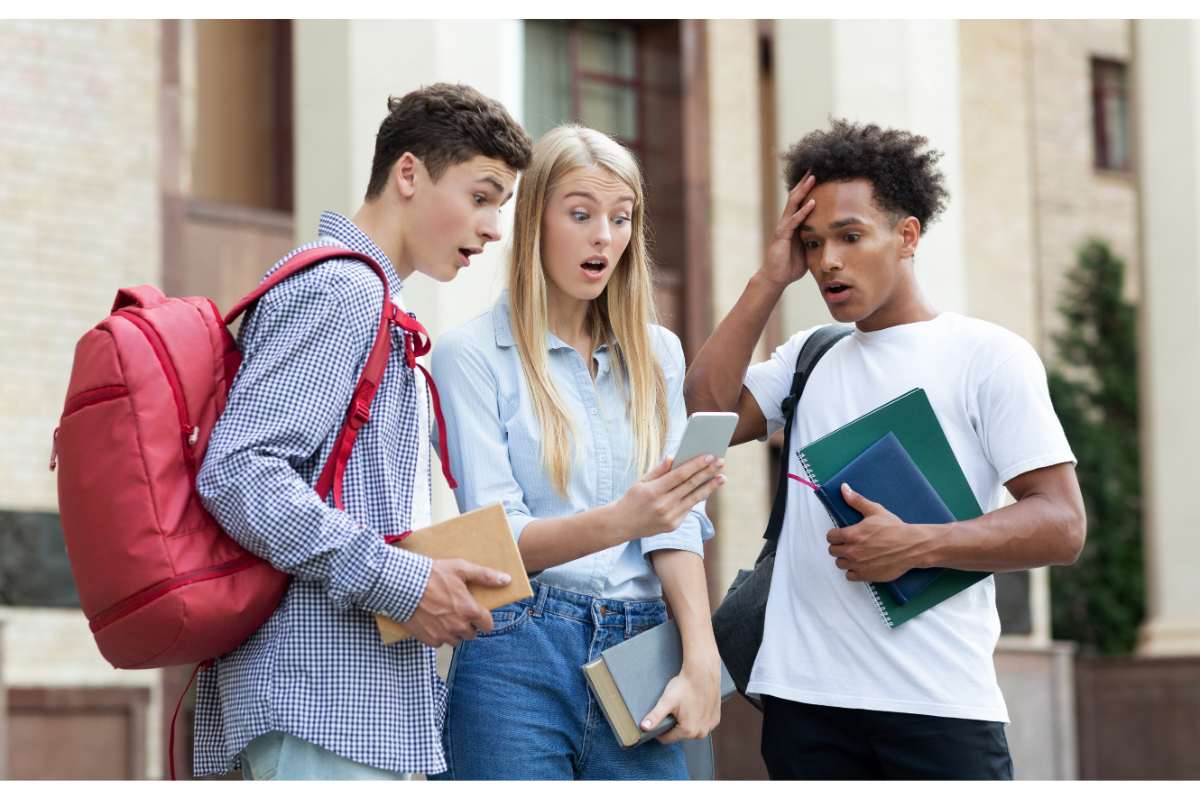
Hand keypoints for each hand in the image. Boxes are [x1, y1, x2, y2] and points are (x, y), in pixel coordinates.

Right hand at [405, 558, 510, 647]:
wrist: (402, 585)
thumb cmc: (432, 575)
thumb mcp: (461, 569)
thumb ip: (485, 576)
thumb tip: (506, 580)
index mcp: (469, 610)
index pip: (488, 625)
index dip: (484, 619)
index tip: (477, 613)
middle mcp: (458, 626)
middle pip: (472, 634)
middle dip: (468, 624)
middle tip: (457, 611)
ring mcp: (443, 635)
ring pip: (456, 640)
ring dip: (454, 632)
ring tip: (444, 616)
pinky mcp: (429, 639)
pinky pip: (439, 642)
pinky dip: (438, 635)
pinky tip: (432, 621)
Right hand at [610, 455, 725, 540]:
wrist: (621, 525)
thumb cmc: (632, 499)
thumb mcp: (641, 481)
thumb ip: (659, 470)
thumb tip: (674, 457)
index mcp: (653, 491)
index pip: (679, 475)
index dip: (696, 465)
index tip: (709, 456)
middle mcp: (663, 505)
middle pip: (690, 486)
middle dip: (707, 473)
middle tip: (721, 462)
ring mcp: (669, 517)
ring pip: (694, 498)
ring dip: (710, 487)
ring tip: (722, 477)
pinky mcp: (673, 526)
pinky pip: (688, 508)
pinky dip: (698, 497)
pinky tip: (708, 488)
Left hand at [640, 657, 721, 743]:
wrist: (702, 672)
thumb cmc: (685, 685)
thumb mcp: (666, 701)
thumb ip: (655, 716)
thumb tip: (644, 727)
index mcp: (688, 731)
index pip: (667, 738)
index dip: (660, 729)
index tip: (660, 717)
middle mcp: (701, 732)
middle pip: (680, 734)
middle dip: (674, 724)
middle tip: (674, 708)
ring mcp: (710, 726)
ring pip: (691, 729)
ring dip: (686, 722)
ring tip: (684, 706)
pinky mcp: (715, 719)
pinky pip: (702, 723)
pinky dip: (697, 717)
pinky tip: (694, 705)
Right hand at [759, 172, 816, 289]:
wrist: (775, 278)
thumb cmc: (790, 266)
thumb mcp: (807, 250)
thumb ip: (815, 239)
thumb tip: (831, 235)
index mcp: (794, 223)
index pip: (801, 200)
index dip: (809, 187)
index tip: (819, 173)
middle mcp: (787, 221)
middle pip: (796, 196)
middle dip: (805, 181)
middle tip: (815, 165)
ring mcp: (783, 227)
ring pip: (794, 204)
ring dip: (804, 190)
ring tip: (813, 177)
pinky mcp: (782, 236)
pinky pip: (794, 221)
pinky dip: (804, 211)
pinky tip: (813, 202)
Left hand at [826, 483, 936, 581]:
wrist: (912, 546)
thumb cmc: (895, 529)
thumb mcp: (875, 511)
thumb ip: (857, 501)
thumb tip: (844, 489)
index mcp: (852, 535)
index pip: (830, 537)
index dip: (835, 534)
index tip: (842, 534)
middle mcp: (853, 551)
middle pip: (833, 551)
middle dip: (839, 546)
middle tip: (849, 543)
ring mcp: (859, 565)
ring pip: (840, 564)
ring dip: (845, 559)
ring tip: (855, 554)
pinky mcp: (867, 575)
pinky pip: (850, 576)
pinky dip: (853, 571)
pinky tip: (861, 564)